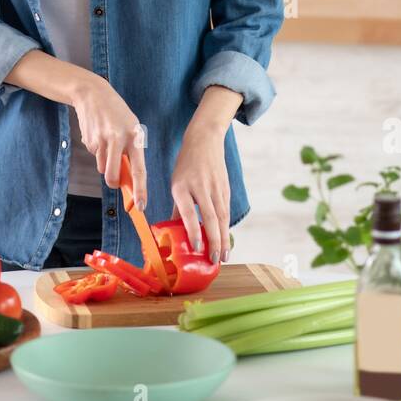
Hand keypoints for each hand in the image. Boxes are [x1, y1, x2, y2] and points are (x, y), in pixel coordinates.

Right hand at [71, 73, 146, 207]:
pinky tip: (98, 134)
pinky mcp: (89, 140)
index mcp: (134, 137)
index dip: (140, 190)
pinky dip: (97, 151)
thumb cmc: (117, 114)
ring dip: (104, 163)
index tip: (141, 206)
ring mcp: (102, 140)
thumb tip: (128, 178)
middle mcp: (119, 140)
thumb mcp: (131, 128)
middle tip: (114, 179)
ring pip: (102, 168)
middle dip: (113, 182)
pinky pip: (94, 156)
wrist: (93, 94)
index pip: (139, 170)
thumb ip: (132, 151)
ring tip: (107, 142)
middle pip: (113, 176)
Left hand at [170, 115, 230, 263]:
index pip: (190, 212)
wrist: (205, 140)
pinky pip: (226, 211)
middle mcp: (200, 188)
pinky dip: (226, 227)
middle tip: (215, 260)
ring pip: (222, 217)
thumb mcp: (176, 182)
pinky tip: (226, 240)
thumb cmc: (186, 164)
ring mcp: (215, 188)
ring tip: (224, 256)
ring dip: (224, 238)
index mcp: (182, 187)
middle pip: (210, 218)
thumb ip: (178, 207)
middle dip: (214, 241)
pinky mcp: (225, 188)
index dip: (194, 230)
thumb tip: (174, 229)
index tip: (196, 246)